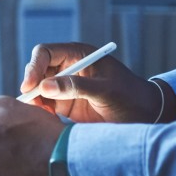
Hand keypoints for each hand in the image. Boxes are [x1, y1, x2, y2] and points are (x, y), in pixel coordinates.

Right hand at [19, 42, 165, 123]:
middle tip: (29, 104)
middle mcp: (69, 68)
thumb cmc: (130, 97)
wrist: (146, 117)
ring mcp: (66, 86)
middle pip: (38, 71)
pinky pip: (45, 106)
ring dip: (35, 101)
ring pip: (39, 90)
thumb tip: (44, 87)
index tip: (30, 86)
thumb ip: (76, 87)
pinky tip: (46, 122)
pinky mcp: (66, 105)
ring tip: (39, 115)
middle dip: (31, 86)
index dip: (34, 67)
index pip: (46, 53)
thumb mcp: (105, 91)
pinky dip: (41, 113)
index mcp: (79, 55)